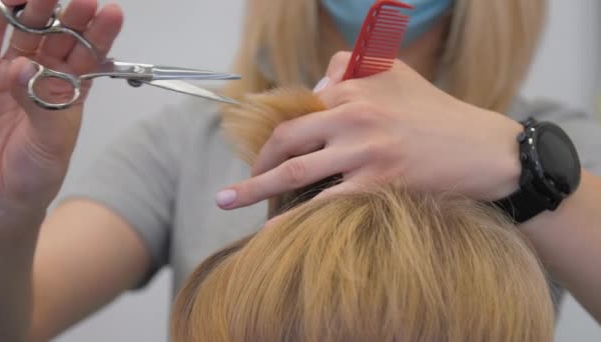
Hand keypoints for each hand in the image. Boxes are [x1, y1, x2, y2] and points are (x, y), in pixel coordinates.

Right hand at [0, 0, 121, 216]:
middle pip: (53, 37)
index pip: (87, 57)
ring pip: (17, 35)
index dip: (99, 34)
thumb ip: (42, 108)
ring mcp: (5, 75)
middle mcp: (38, 77)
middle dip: (65, 14)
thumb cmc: (34, 177)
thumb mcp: (49, 145)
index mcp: (67, 93)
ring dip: (26, 11)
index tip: (111, 13)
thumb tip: (26, 69)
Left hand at [217, 52, 522, 209]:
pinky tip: (270, 228)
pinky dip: (292, 217)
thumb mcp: (399, 74)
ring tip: (226, 200)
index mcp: (354, 87)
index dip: (283, 135)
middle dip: (256, 160)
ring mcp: (364, 151)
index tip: (274, 155)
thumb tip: (320, 77)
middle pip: (287, 138)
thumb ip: (356, 66)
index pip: (300, 109)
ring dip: (255, 188)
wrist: (486, 151)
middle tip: (239, 181)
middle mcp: (354, 115)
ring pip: (296, 170)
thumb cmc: (440, 114)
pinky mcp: (378, 183)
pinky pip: (323, 202)